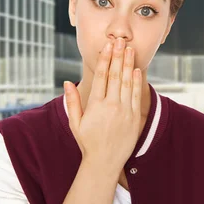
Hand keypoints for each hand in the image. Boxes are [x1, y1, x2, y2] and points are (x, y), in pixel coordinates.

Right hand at [64, 37, 142, 174]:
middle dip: (117, 56)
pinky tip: (136, 69)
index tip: (107, 47)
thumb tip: (67, 82)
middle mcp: (111, 105)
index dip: (105, 59)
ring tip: (129, 49)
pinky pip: (136, 95)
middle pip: (115, 75)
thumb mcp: (75, 122)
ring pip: (127, 82)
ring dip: (128, 64)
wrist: (105, 162)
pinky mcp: (134, 117)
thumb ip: (72, 101)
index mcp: (95, 105)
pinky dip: (137, 81)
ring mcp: (124, 111)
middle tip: (119, 41)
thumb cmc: (87, 142)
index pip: (101, 76)